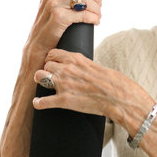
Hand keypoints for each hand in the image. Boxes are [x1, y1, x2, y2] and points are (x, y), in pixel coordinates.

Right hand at [26, 0, 101, 63]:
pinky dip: (94, 18)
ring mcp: (53, 4)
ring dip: (97, 9)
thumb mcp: (52, 5)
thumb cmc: (50, 27)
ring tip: (98, 16)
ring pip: (86, 0)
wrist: (38, 47)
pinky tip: (95, 22)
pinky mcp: (59, 17)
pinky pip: (85, 13)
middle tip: (99, 6)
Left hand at [32, 49, 154, 125]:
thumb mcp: (94, 65)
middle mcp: (67, 69)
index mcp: (75, 59)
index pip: (53, 53)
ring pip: (39, 76)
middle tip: (52, 77)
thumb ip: (81, 64)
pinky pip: (43, 101)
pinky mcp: (64, 100)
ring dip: (41, 81)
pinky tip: (38, 103)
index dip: (51, 59)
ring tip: (45, 85)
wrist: (118, 97)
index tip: (53, 64)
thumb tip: (76, 66)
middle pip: (45, 64)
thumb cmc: (111, 82)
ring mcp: (64, 84)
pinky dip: (39, 103)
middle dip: (47, 70)